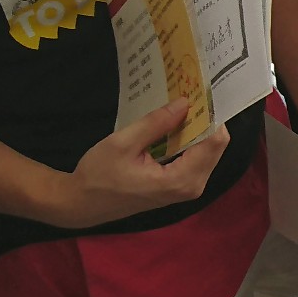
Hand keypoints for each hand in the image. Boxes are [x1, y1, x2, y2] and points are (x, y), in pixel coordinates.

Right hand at [52, 100, 228, 227]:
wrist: (82, 204)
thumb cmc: (98, 176)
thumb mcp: (123, 144)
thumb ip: (156, 123)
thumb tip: (184, 103)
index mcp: (180, 180)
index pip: (214, 142)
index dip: (211, 115)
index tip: (201, 92)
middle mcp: (191, 187)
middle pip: (215, 146)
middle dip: (205, 119)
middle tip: (191, 92)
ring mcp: (187, 188)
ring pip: (207, 151)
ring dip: (197, 128)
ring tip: (183, 103)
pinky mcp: (179, 186)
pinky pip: (195, 158)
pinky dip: (189, 139)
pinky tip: (176, 123)